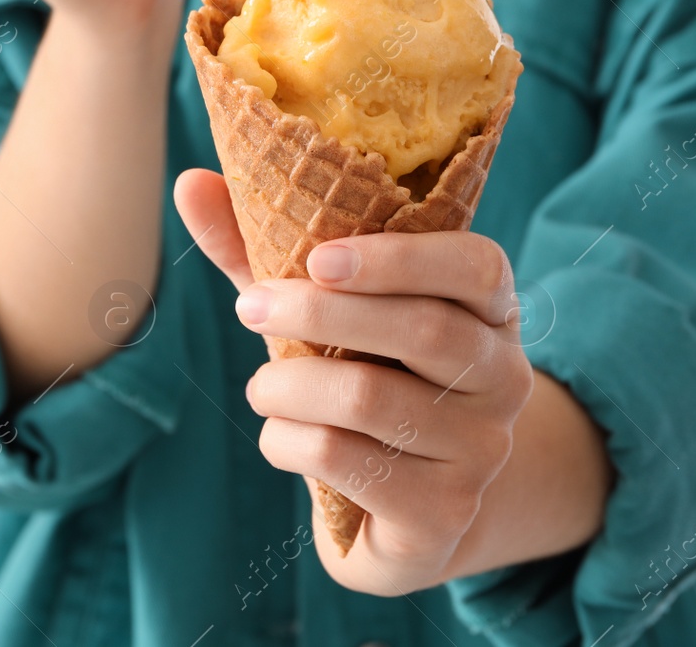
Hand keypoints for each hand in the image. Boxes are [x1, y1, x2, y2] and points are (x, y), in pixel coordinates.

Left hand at [174, 170, 536, 595]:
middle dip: (319, 313)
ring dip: (288, 385)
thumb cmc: (365, 380)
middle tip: (249, 307)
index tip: (319, 257)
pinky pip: (345, 460)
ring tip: (261, 387)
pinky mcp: (443, 512)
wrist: (412, 513)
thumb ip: (264, 249)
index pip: (476, 266)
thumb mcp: (325, 314)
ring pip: (371, 397)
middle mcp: (504, 377)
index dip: (401, 259)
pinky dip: (287, 442)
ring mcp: (482, 450)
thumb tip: (191, 182)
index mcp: (491, 311)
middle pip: (423, 329)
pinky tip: (280, 438)